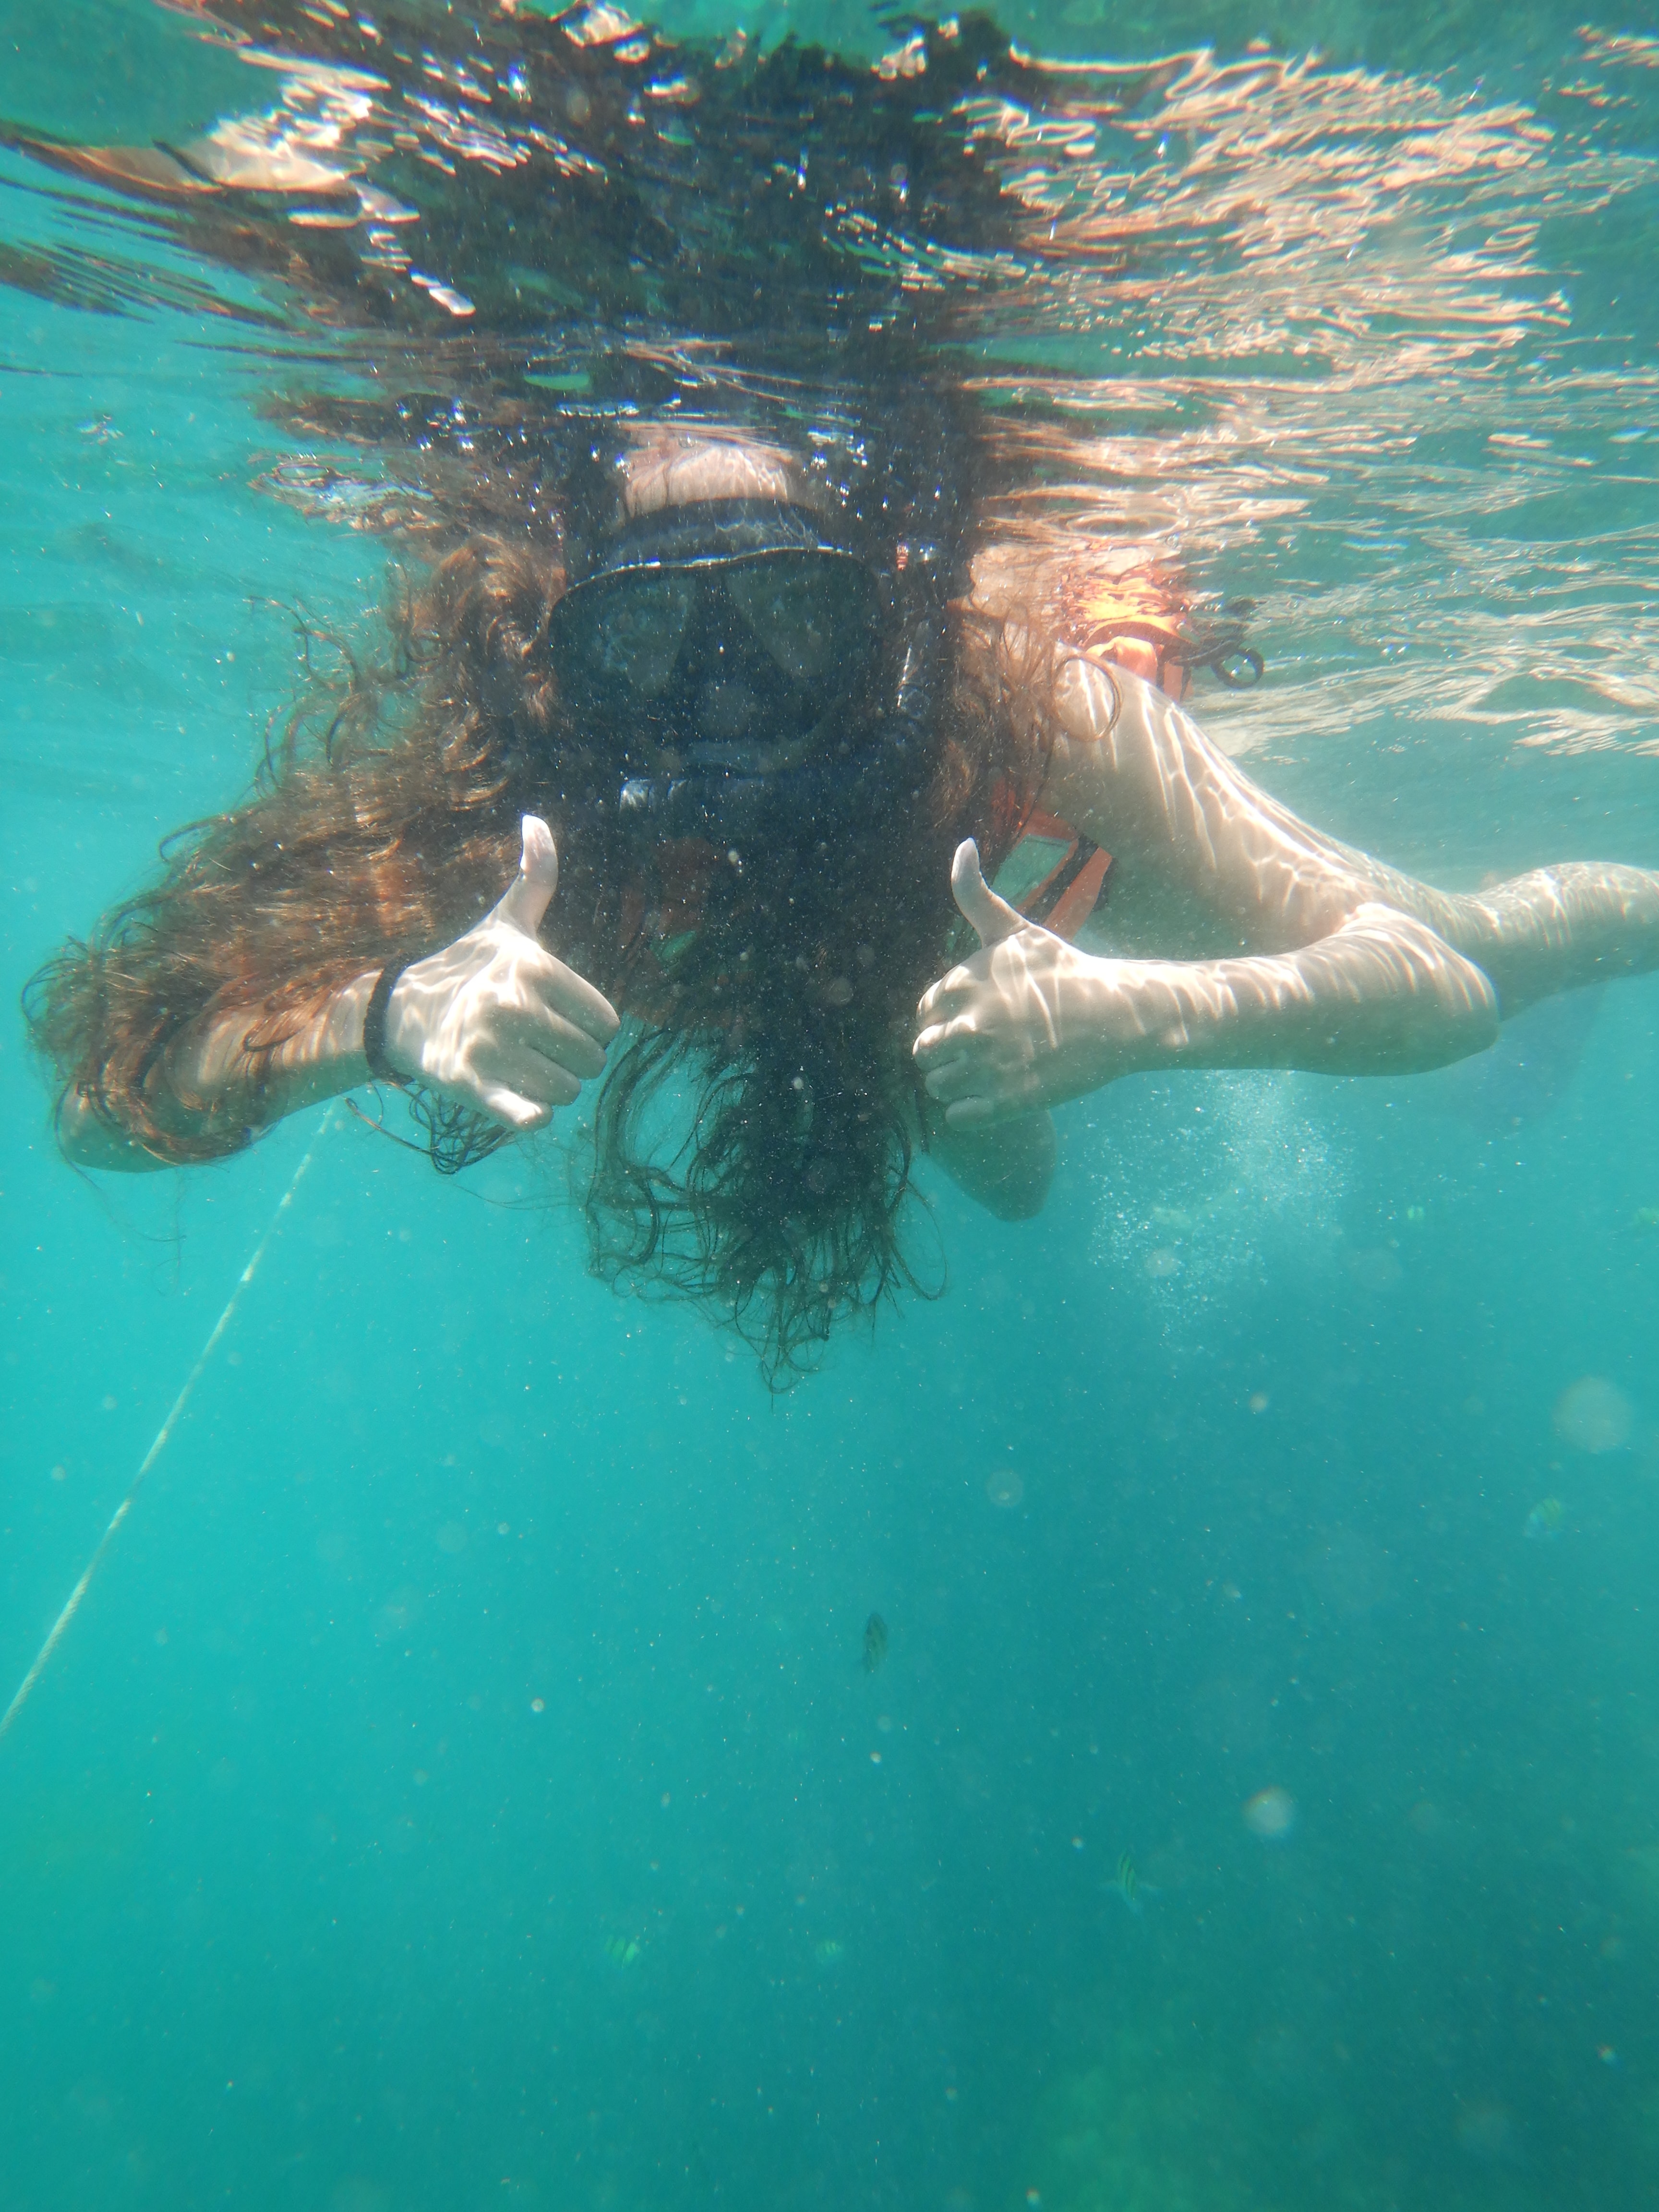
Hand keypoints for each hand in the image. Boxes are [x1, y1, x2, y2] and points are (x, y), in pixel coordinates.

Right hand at [382, 815, 619, 1129]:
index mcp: (535, 967)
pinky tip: (520, 1102)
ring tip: (523, 1068)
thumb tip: (536, 820)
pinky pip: (531, 1117)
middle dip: (571, 1060)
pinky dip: (533, 1116)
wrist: (397, 1012)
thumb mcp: (504, 923)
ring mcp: (491, 1046)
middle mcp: (514, 1004)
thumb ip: (534, 876)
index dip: (588, 1028)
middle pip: (590, 1060)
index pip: (607, 1022)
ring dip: (552, 1088)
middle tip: (538, 1047)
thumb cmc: (466, 967)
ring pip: (567, 1092)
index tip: (557, 1019)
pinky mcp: (471, 1086)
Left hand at [913, 840, 1139, 1127]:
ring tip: (991, 1071)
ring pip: (936, 1086)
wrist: (1119, 1016)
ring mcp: (986, 1066)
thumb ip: (975, 894)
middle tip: (983, 1048)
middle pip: (924, 1053)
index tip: (977, 1016)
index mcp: (960, 985)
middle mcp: (967, 1025)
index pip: (923, 1013)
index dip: (945, 1017)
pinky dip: (970, 1112)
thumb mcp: (1016, 930)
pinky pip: (957, 1117)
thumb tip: (962, 844)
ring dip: (956, 1083)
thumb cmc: (1066, 971)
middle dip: (946, 1053)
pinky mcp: (1005, 1102)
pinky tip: (997, 1094)